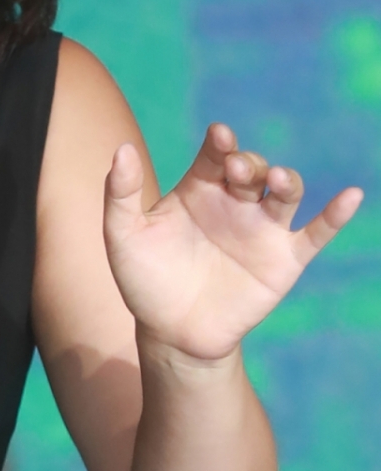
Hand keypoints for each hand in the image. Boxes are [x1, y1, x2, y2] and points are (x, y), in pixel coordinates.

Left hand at [104, 123, 363, 361]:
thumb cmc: (145, 280)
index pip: (216, 155)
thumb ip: (119, 194)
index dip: (220, 143)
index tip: (219, 137)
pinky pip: (317, 233)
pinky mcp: (284, 259)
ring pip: (285, 193)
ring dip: (286, 180)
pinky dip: (336, 215)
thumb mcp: (123, 237)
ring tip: (277, 179)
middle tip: (237, 169)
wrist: (170, 333)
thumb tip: (122, 149)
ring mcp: (262, 229)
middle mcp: (236, 201)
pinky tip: (350, 196)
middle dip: (249, 164)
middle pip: (253, 169)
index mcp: (200, 187)